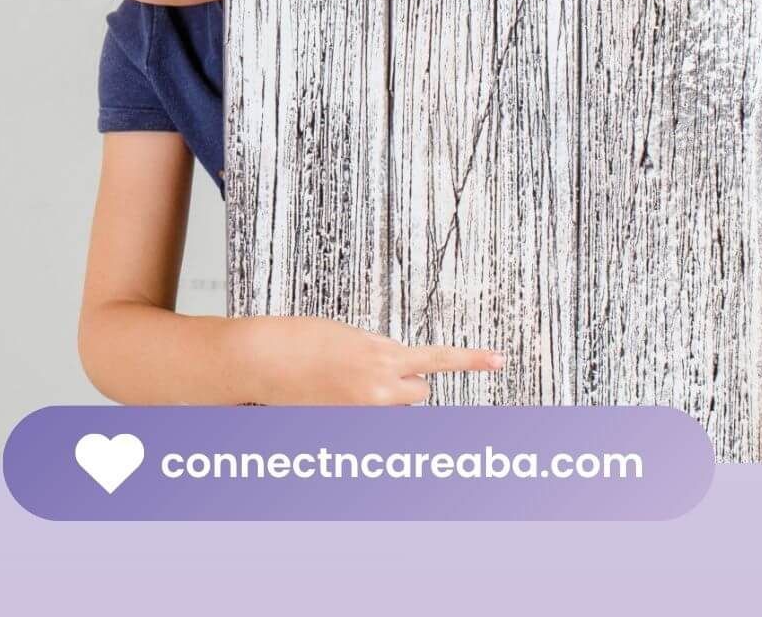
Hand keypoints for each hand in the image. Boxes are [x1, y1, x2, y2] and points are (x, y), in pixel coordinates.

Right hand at [227, 316, 503, 405]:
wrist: (263, 358)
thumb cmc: (299, 340)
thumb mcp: (349, 336)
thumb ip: (379, 351)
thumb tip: (394, 366)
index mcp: (383, 354)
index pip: (437, 359)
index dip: (472, 359)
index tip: (499, 359)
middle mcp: (379, 385)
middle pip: (419, 393)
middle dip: (403, 384)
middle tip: (369, 375)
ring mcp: (364, 410)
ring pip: (395, 410)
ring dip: (381, 400)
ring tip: (344, 385)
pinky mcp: (346, 425)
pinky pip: (370, 421)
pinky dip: (358, 412)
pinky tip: (332, 396)